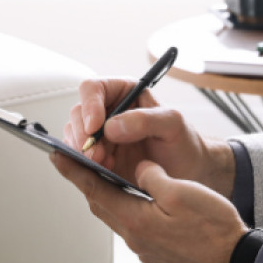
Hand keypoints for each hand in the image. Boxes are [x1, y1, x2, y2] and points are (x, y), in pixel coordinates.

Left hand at [51, 154, 247, 262]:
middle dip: (89, 182)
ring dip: (110, 197)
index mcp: (136, 220)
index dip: (74, 171)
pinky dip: (131, 210)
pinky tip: (141, 201)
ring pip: (119, 216)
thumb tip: (138, 170)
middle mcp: (136, 238)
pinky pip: (136, 228)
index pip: (95, 190)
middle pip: (103, 205)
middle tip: (76, 163)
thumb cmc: (214, 228)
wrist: (236, 261)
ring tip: (107, 177)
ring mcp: (146, 250)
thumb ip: (151, 177)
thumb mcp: (180, 191)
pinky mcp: (158, 254)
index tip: (56, 156)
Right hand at [63, 77, 236, 197]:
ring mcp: (101, 137)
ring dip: (83, 152)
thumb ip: (145, 119)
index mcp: (124, 93)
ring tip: (104, 165)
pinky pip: (79, 158)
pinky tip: (104, 172)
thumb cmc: (183, 144)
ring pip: (75, 137)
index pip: (93, 88)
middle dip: (83, 135)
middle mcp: (108, 112)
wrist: (188, 173)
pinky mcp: (98, 158)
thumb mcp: (173, 125)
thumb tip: (112, 126)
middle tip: (96, 154)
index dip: (89, 105)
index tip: (95, 127)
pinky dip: (86, 166)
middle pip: (78, 114)